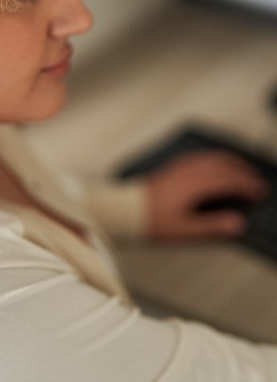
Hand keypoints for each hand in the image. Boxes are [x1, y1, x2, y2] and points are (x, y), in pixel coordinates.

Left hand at [147, 151, 269, 240]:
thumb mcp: (184, 230)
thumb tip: (237, 224)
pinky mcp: (172, 167)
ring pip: (211, 158)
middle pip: (223, 165)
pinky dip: (213, 158)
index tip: (260, 192)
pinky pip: (199, 157)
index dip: (247, 185)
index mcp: (196, 185)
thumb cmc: (152, 220)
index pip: (229, 180)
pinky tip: (214, 163)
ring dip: (230, 161)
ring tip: (242, 169)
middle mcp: (189, 172)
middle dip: (242, 171)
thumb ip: (212, 226)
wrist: (126, 209)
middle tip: (256, 180)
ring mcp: (180, 167)